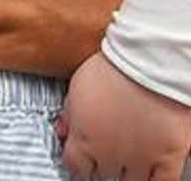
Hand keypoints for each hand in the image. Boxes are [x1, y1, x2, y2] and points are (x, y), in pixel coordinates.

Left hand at [60, 52, 189, 179]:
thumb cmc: (114, 68)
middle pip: (103, 173)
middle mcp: (110, 154)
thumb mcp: (77, 86)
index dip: (78, 164)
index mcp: (84, 137)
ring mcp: (141, 159)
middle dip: (102, 163)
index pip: (74, 167)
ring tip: (127, 155)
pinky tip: (149, 173)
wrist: (149, 62)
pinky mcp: (169, 158)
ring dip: (127, 171)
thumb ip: (69, 114)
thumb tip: (63, 131)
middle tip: (106, 150)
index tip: (81, 160)